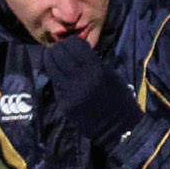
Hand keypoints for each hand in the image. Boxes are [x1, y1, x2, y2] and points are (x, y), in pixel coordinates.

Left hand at [44, 36, 144, 150]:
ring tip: (52, 57)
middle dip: (57, 48)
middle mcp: (81, 79)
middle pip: (59, 54)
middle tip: (57, 48)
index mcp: (96, 69)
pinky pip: (56, 84)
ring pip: (52, 68)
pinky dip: (55, 76)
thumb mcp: (109, 74)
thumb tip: (75, 51)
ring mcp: (70, 92)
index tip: (70, 42)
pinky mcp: (65, 104)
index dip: (70, 41)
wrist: (117, 127)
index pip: (74, 46)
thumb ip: (92, 62)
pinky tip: (58, 74)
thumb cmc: (118, 98)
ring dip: (50, 60)